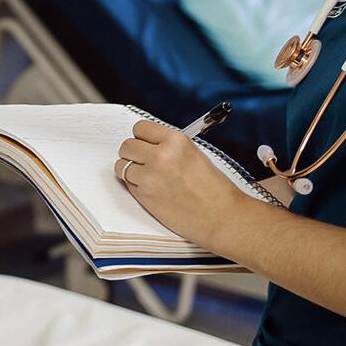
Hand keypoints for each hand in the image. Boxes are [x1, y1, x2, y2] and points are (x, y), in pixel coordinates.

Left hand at [114, 120, 245, 248]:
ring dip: (131, 170)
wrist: (222, 217)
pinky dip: (135, 185)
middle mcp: (160, 155)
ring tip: (148, 177)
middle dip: (133, 153)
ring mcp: (150, 177)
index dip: (142, 137)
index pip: (140, 128)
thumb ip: (168, 146)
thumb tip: (148, 142)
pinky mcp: (145, 196)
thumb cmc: (213, 188)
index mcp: (175, 140)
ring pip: (122, 166)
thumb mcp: (193, 153)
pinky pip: (127, 184)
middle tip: (143, 160)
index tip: (145, 143)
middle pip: (127, 146)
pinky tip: (151, 189)